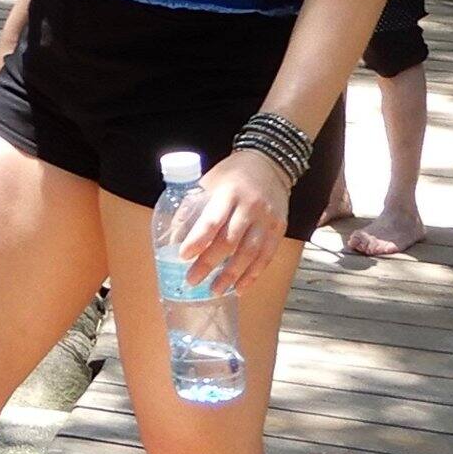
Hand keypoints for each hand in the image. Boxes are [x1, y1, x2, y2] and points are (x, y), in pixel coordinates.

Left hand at [165, 153, 292, 296]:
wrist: (270, 163)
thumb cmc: (232, 174)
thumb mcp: (209, 181)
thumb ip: (193, 205)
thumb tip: (173, 235)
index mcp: (229, 192)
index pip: (212, 219)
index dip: (197, 239)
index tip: (183, 255)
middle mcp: (250, 206)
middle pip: (230, 240)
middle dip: (209, 263)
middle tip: (192, 280)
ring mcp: (267, 219)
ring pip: (250, 252)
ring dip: (231, 275)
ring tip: (215, 290)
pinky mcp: (279, 228)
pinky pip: (266, 256)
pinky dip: (253, 274)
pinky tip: (239, 288)